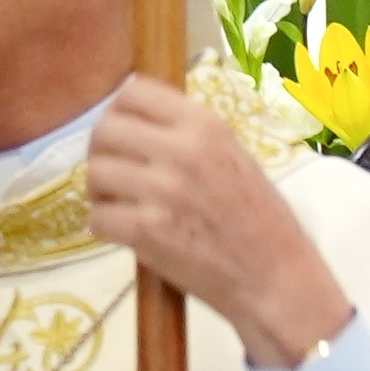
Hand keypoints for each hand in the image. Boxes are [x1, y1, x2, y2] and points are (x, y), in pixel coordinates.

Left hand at [86, 76, 352, 367]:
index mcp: (205, 125)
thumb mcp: (232, 155)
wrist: (275, 278)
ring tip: (120, 205)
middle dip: (101, 153)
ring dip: (100, 192)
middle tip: (113, 174)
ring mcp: (164, 190)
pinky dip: (104, 228)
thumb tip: (133, 120)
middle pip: (105, 130)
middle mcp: (183, 150)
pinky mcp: (148, 231)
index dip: (119, 113)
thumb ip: (187, 134)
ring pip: (94, 173)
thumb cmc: (257, 219)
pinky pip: (98, 218)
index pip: (133, 92)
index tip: (123, 135)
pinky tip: (125, 233)